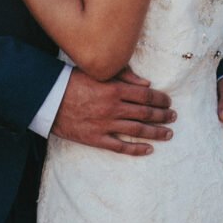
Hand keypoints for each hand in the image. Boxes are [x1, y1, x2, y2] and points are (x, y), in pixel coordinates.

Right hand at [52, 67, 175, 156]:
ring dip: (155, 132)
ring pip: (137, 130)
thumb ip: (123, 75)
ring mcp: (105, 125)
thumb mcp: (97, 73)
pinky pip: (120, 146)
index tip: (168, 101)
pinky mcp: (96, 138)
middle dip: (162, 115)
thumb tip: (146, 83)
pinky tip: (148, 150)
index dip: (160, 99)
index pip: (145, 95)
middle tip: (173, 117)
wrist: (48, 100)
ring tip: (168, 133)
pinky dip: (135, 149)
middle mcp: (113, 108)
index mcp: (114, 89)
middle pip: (145, 113)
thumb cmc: (73, 82)